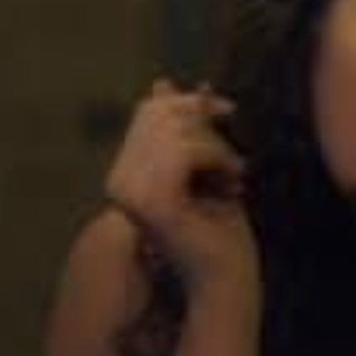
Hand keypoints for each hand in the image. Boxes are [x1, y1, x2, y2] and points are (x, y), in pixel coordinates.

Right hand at [105, 78, 258, 294]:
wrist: (228, 273)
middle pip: (161, 114)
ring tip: (237, 174)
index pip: (149, 111)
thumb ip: (184, 128)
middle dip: (207, 123)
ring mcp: (131, 192)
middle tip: (234, 154)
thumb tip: (163, 82)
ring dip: (220, 148)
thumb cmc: (220, 224)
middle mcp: (118, 182)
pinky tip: (234, 181)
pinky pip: (188, 152)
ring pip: (178, 131)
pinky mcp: (155, 202)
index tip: (226, 110)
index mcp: (123, 173)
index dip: (190, 101)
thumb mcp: (203, 164)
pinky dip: (220, 159)